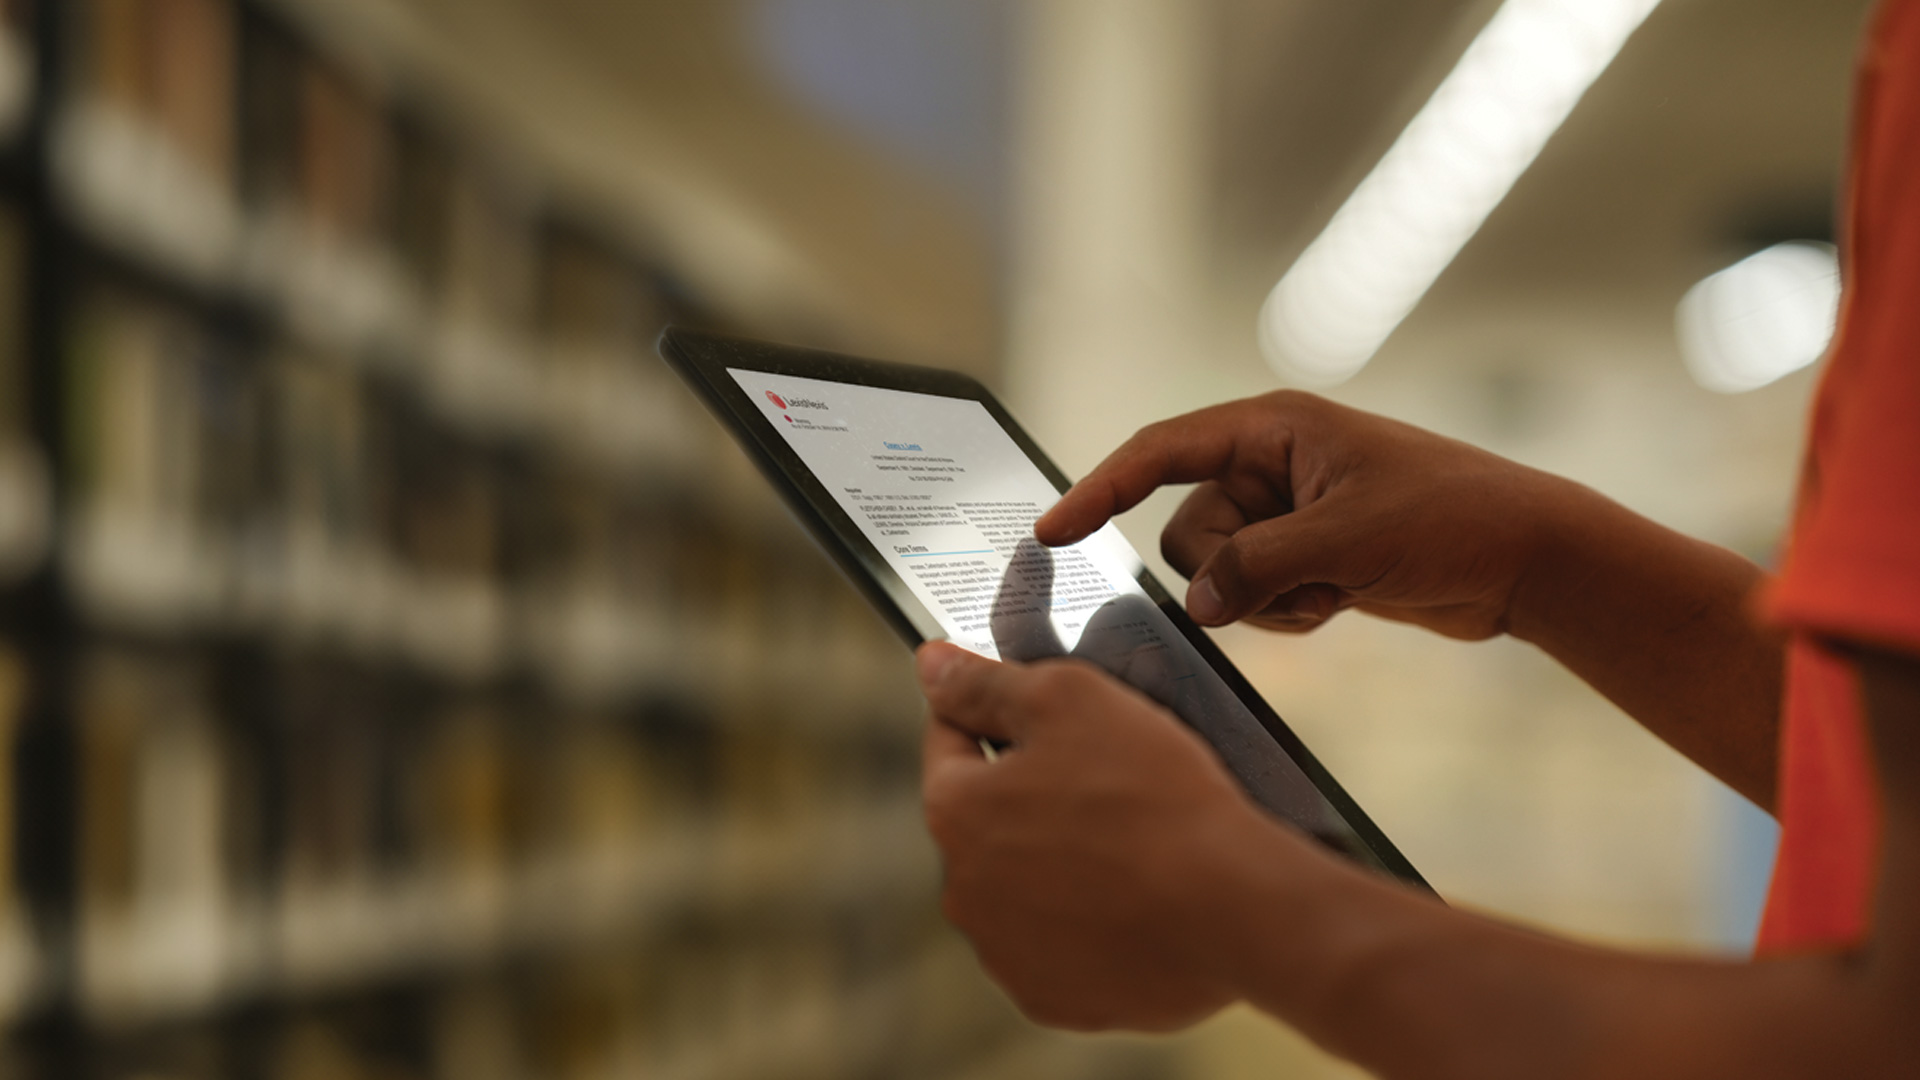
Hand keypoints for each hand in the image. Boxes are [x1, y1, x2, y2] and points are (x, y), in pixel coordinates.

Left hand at [916, 641, 1311, 1031]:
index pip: (950, 740)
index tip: (1040, 710)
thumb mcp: (1069, 699)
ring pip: (1021, 887)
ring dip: (1056, 862)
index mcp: (954, 812)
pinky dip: (1085, 923)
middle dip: (1030, 794)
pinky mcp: (1054, 1000)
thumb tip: (930, 665)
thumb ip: (985, 683)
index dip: (995, 712)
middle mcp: (963, 891)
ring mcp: (1006, 954)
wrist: (1234, 905)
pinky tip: (1131, 900)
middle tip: (1104, 776)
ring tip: (1125, 842)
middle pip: (987, 820)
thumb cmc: (1153, 793)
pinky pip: (1058, 947)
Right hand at [1034, 391, 1571, 639]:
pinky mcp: (1307, 557)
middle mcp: (1271, 465)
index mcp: (1273, 428)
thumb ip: (1259, 566)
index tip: (1051, 532)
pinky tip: (1343, 604)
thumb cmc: (1452, 518)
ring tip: (1334, 593)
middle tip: (1300, 579)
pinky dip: (1288, 612)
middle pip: (1187, 532)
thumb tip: (1200, 604)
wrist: (1527, 559)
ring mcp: (1287, 514)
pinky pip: (1254, 595)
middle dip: (1231, 572)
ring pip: (1218, 573)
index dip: (1099, 490)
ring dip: (1266, 599)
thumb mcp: (1346, 540)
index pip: (1159, 453)